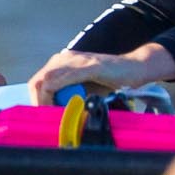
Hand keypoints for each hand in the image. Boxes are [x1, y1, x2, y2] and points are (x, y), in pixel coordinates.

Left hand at [27, 45, 174, 104]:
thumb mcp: (86, 90)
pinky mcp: (90, 66)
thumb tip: (54, 115)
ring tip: (54, 113)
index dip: (36, 99)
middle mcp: (66, 58)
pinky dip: (59, 92)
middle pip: (38, 80)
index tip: (43, 115)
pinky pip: (65, 78)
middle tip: (46, 116)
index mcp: (63, 63)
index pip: (38, 81)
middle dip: (38, 101)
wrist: (137, 68)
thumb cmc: (113, 82)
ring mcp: (78, 60)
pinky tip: (62, 104)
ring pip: (48, 79)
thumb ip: (70, 97)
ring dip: (46, 99)